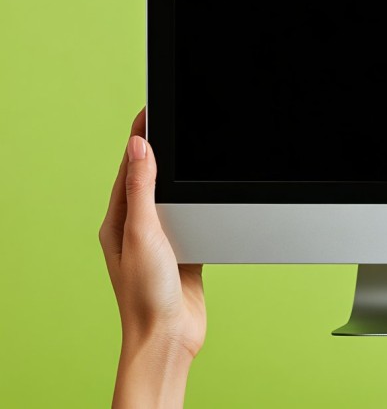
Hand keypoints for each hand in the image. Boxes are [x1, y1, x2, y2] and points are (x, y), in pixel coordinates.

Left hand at [100, 108, 205, 407]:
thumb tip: (138, 147)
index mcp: (118, 221)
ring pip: (171, 197)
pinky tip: (207, 194)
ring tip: (190, 149)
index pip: (129, 168)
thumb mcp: (142, 234)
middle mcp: (137, 229)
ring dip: (180, 174)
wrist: (168, 337)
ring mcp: (162, 241)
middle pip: (149, 179)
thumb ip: (141, 190)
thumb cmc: (146, 294)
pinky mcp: (184, 252)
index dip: (140, 137)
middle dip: (161, 149)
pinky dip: (198, 201)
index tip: (150, 110)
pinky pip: (190, 218)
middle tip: (174, 122)